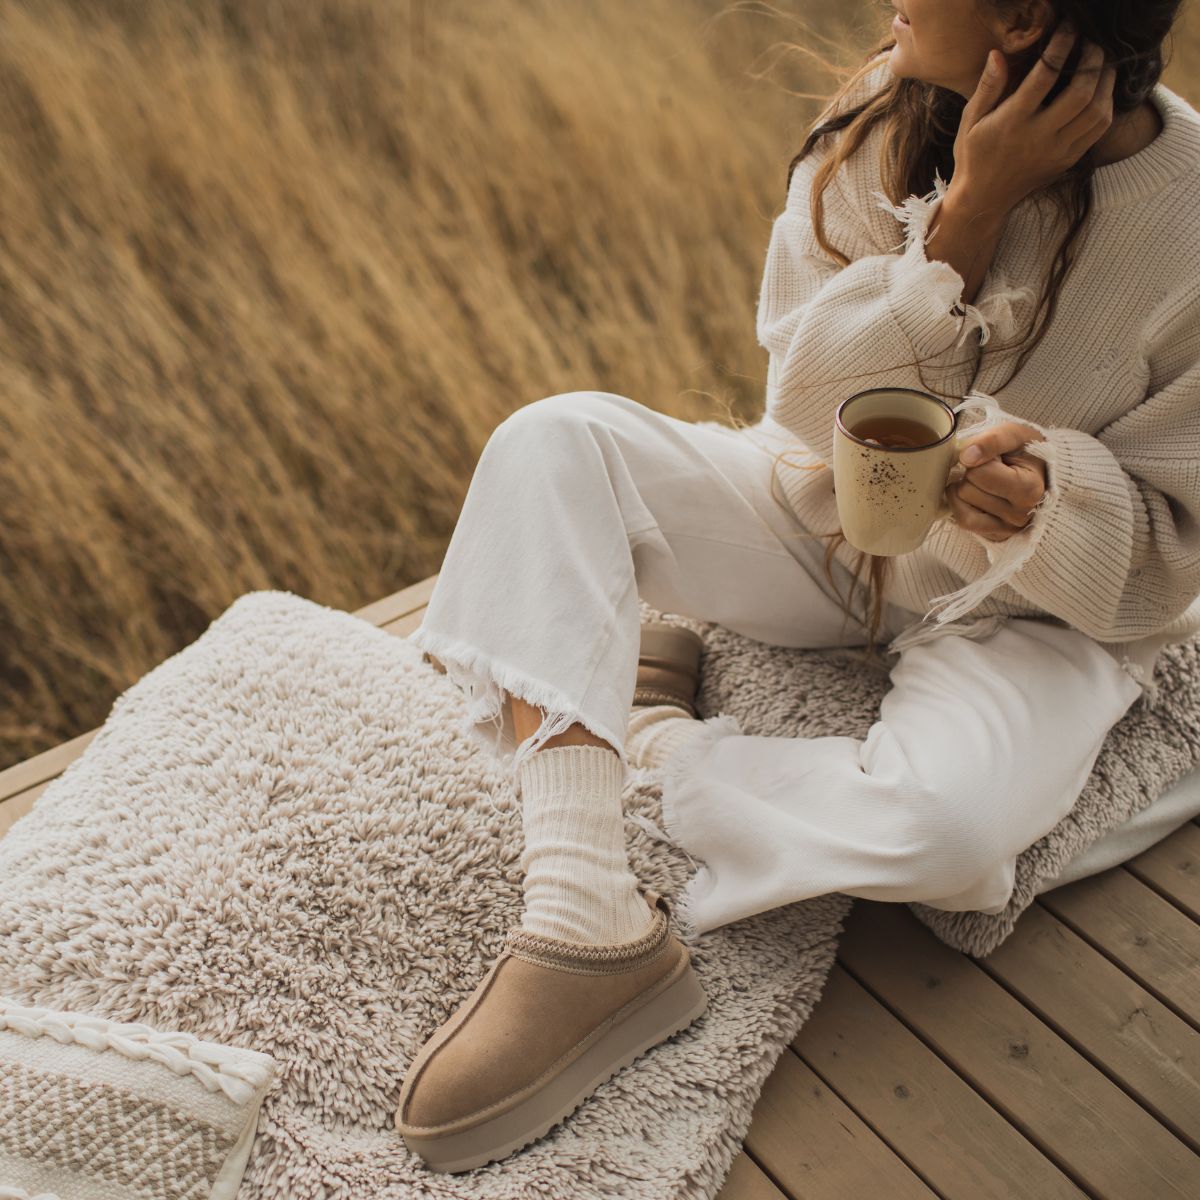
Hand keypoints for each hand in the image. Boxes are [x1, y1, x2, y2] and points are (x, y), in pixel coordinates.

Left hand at [945, 421, 1048, 542]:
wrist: (1039, 471)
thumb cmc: (1025, 452)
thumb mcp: (1014, 435)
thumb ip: (992, 440)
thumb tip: (966, 457)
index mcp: (1030, 488)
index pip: (979, 473)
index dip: (979, 459)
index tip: (996, 458)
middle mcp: (1021, 515)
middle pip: (967, 490)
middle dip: (971, 475)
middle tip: (990, 470)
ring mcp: (1007, 528)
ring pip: (961, 505)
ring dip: (965, 489)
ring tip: (985, 482)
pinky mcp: (995, 535)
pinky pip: (963, 521)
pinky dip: (960, 505)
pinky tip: (972, 495)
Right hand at [952, 22, 1116, 213]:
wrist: (983, 200)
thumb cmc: (973, 156)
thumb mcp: (970, 121)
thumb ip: (987, 87)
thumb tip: (998, 54)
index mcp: (1012, 122)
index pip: (1045, 76)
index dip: (1061, 46)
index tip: (1068, 29)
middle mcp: (1038, 137)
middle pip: (1081, 93)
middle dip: (1093, 61)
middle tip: (1093, 44)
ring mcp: (1056, 151)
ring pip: (1096, 112)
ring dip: (1106, 82)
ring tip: (1102, 64)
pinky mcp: (1067, 160)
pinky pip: (1098, 130)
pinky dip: (1106, 106)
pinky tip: (1100, 91)